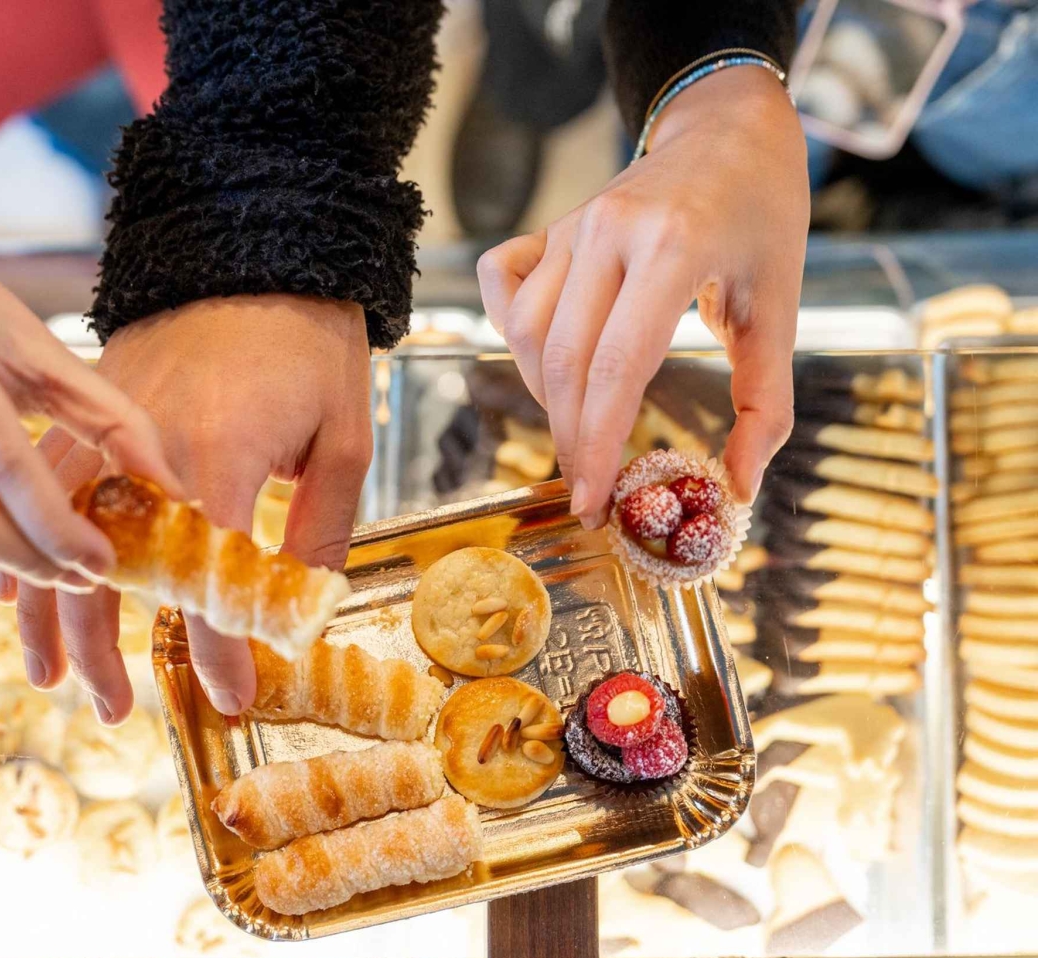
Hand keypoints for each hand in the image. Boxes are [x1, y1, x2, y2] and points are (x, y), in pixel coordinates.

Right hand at [0, 295, 372, 722]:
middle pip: (105, 569)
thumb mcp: (344, 439)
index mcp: (221, 456)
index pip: (205, 581)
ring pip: (53, 534)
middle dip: (105, 651)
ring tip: (48, 677)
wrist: (256, 245)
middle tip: (115, 712)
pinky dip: (24, 544)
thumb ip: (319, 529)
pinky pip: (38, 488)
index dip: (214, 650)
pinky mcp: (87, 412)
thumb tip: (302, 610)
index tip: (228, 698)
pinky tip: (15, 595)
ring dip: (47, 613)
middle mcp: (147, 448)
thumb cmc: (310, 344)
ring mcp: (105, 426)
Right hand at [477, 65, 807, 526]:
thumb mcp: (781, 306)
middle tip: (589, 490)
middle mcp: (609, 231)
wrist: (730, 129)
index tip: (595, 503)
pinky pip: (502, 288)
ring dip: (546, 395)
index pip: (617, 367)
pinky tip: (547, 359)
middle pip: (563, 361)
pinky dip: (511, 333)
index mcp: (672, 246)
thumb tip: (741, 487)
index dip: (600, 444)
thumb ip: (765, 401)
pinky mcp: (549, 227)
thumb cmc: (762, 217)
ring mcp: (570, 226)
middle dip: (572, 439)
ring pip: (524, 333)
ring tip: (584, 428)